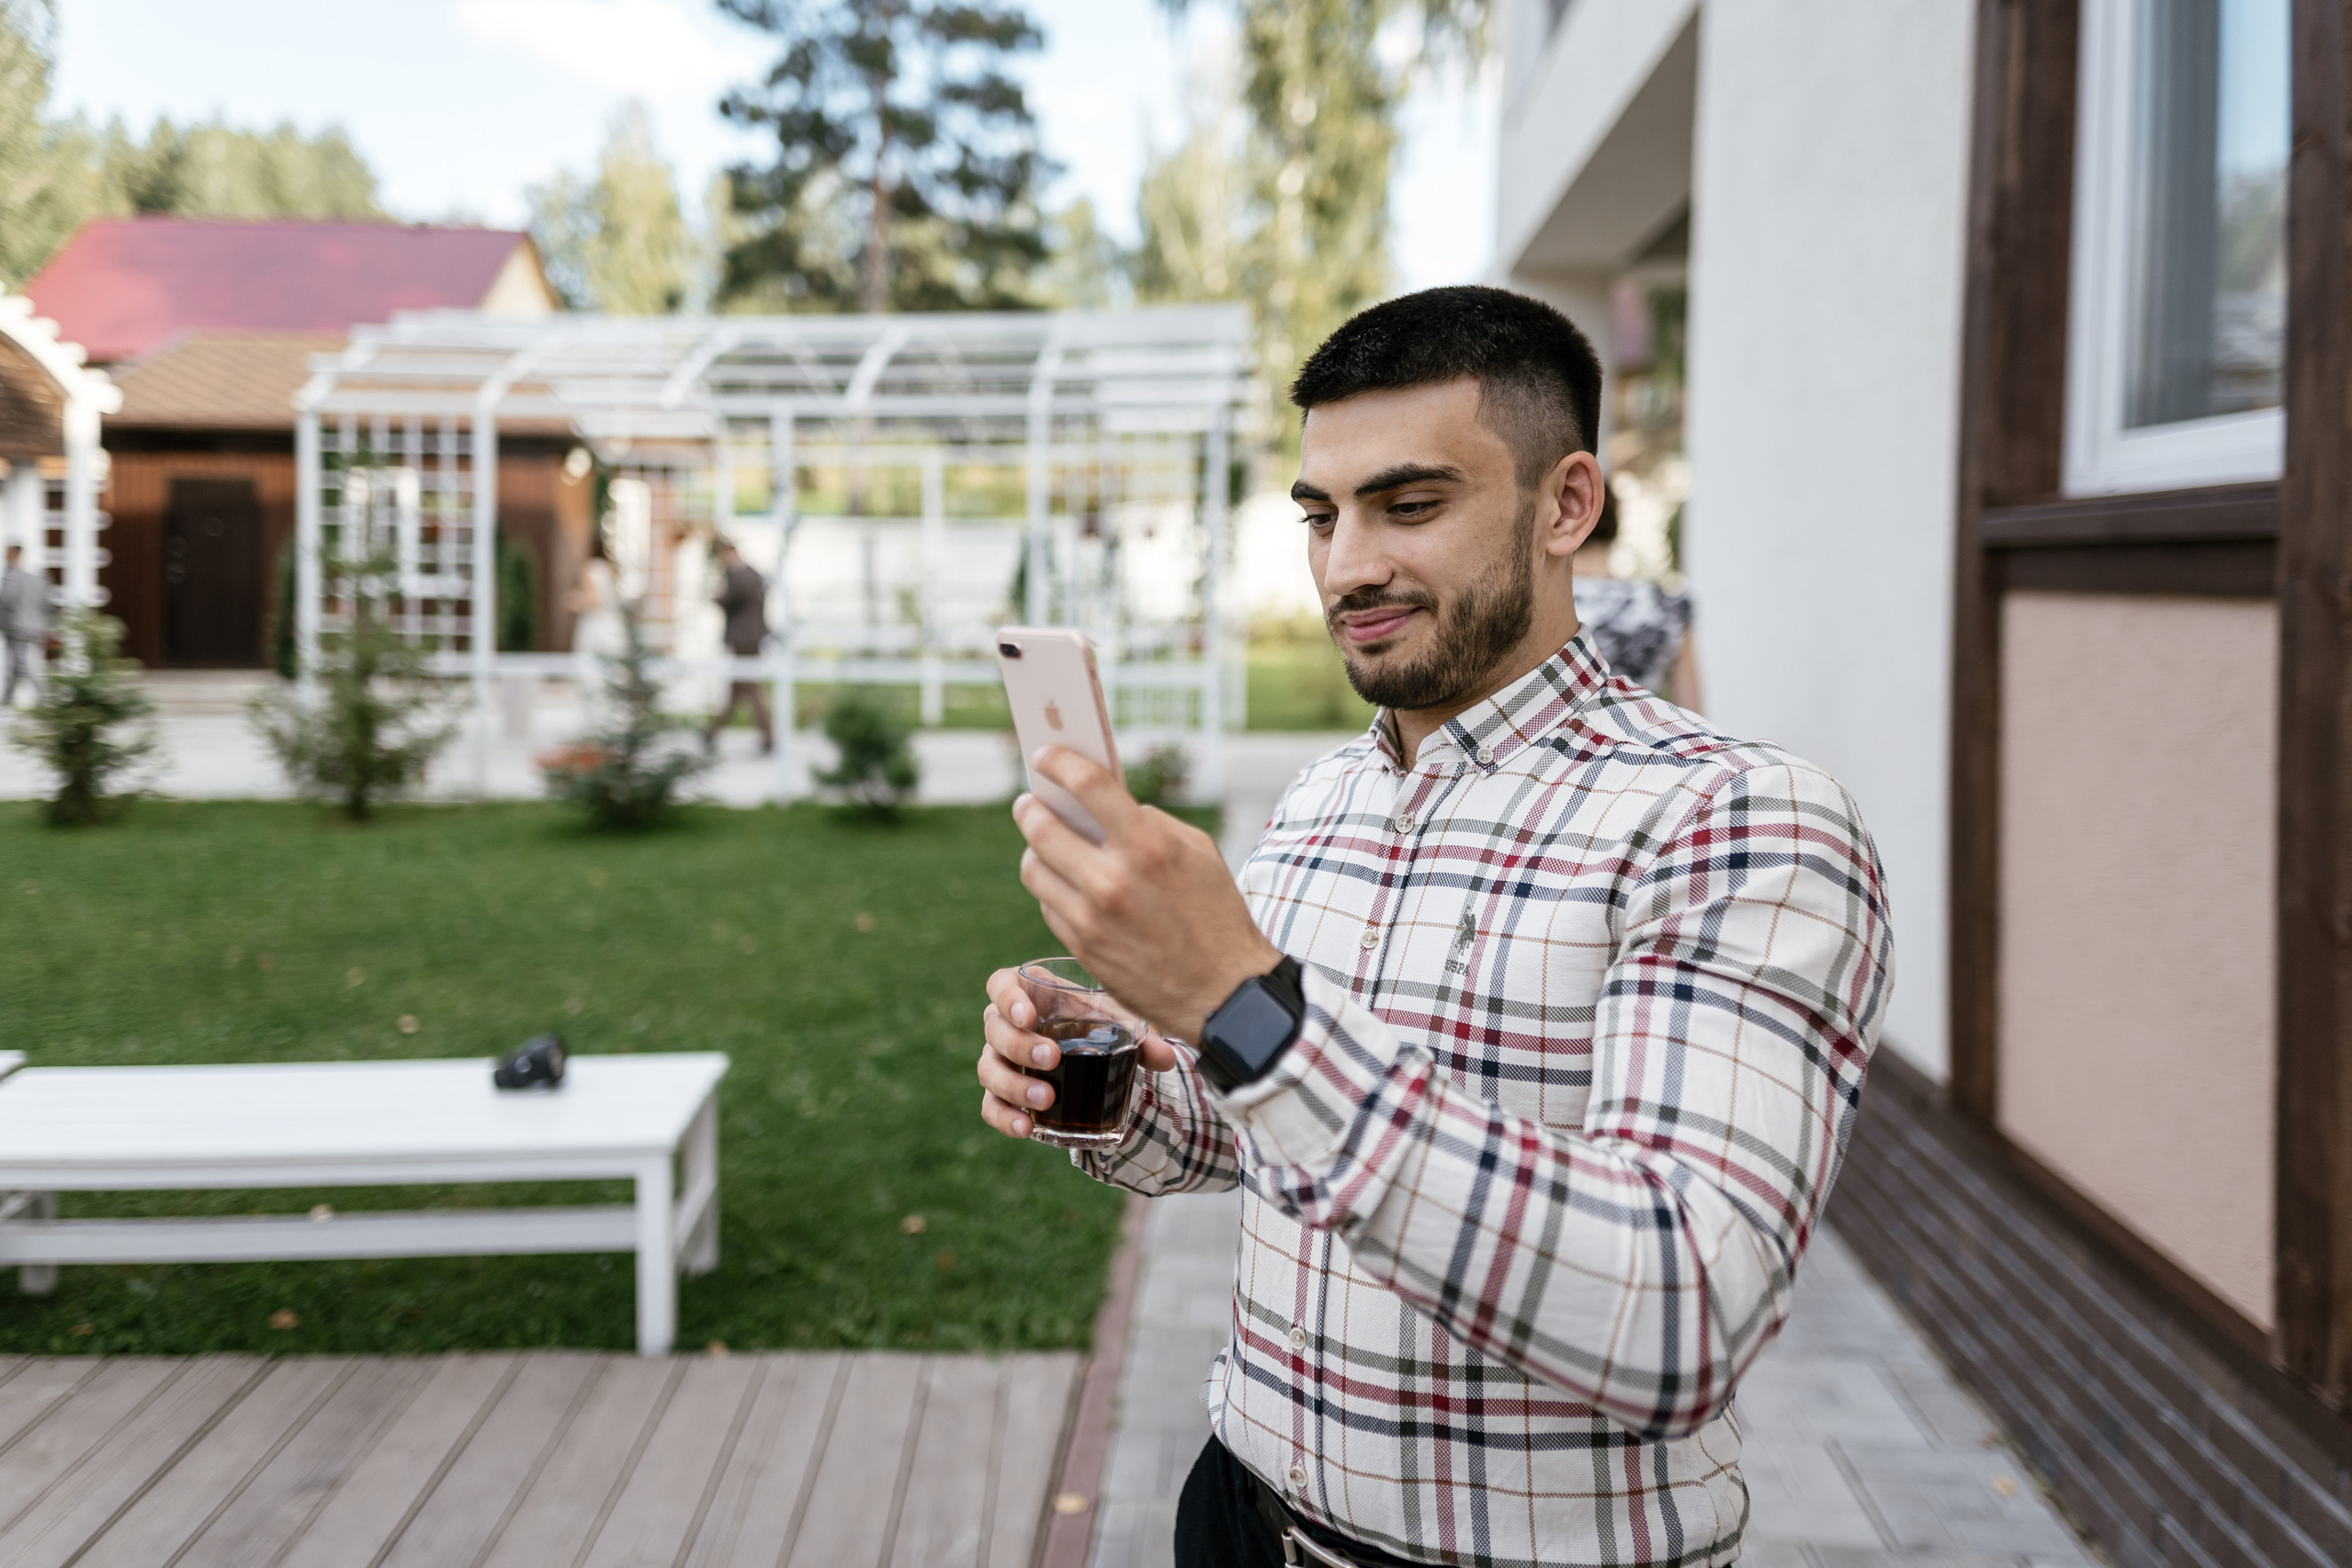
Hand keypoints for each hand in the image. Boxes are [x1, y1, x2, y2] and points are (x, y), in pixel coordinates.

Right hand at [976, 966, 1182, 1140]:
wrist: (1094, 1055)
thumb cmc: (1099, 1024)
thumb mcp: (1120, 1022)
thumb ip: (1143, 1036)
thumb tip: (1166, 1058)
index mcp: (1030, 994)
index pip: (1001, 986)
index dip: (1007, 998)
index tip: (1029, 1016)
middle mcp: (1007, 1025)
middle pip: (994, 1029)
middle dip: (1019, 1045)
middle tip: (1052, 1058)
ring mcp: (1000, 1060)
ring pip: (988, 1070)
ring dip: (1014, 1085)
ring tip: (1046, 1099)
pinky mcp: (1002, 1094)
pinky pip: (990, 1106)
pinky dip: (1004, 1118)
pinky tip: (1027, 1128)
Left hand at [1012, 747, 1278, 1045]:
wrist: (1222, 992)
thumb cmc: (1215, 914)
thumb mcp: (1198, 851)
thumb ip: (1149, 822)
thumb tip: (1102, 804)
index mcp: (1148, 845)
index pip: (1088, 786)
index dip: (1060, 763)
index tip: (1045, 754)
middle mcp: (1113, 880)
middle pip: (1041, 827)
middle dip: (1030, 807)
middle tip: (1029, 802)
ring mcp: (1091, 917)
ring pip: (1034, 868)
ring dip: (1035, 850)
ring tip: (1044, 844)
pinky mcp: (1081, 947)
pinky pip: (1048, 904)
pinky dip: (1053, 889)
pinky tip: (1068, 885)